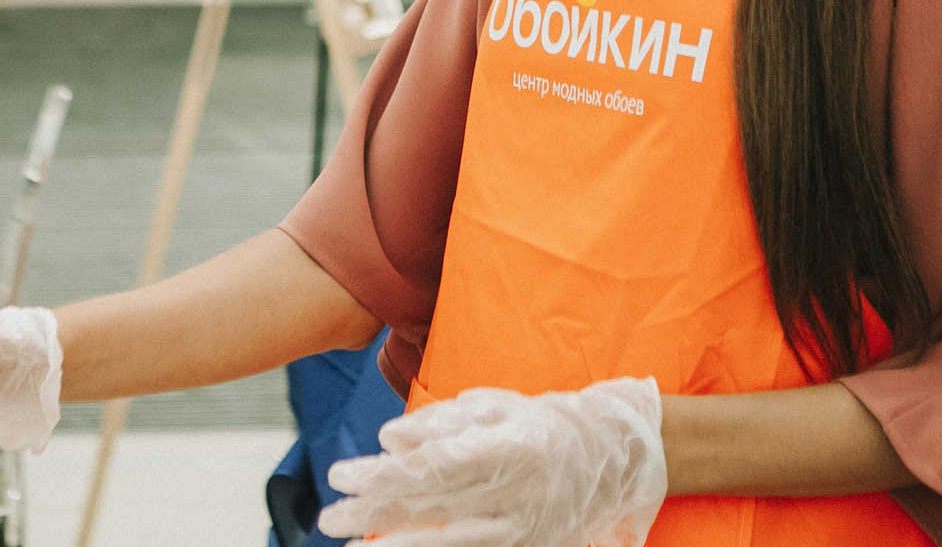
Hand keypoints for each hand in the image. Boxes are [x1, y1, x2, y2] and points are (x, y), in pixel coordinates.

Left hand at [320, 377, 665, 546]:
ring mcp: (523, 528)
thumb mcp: (497, 407)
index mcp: (509, 445)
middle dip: (375, 513)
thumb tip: (389, 438)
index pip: (433, 464)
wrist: (612, 459)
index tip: (341, 475)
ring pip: (448, 543)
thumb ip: (443, 422)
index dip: (383, 474)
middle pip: (433, 507)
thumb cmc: (543, 423)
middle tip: (329, 519)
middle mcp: (517, 491)